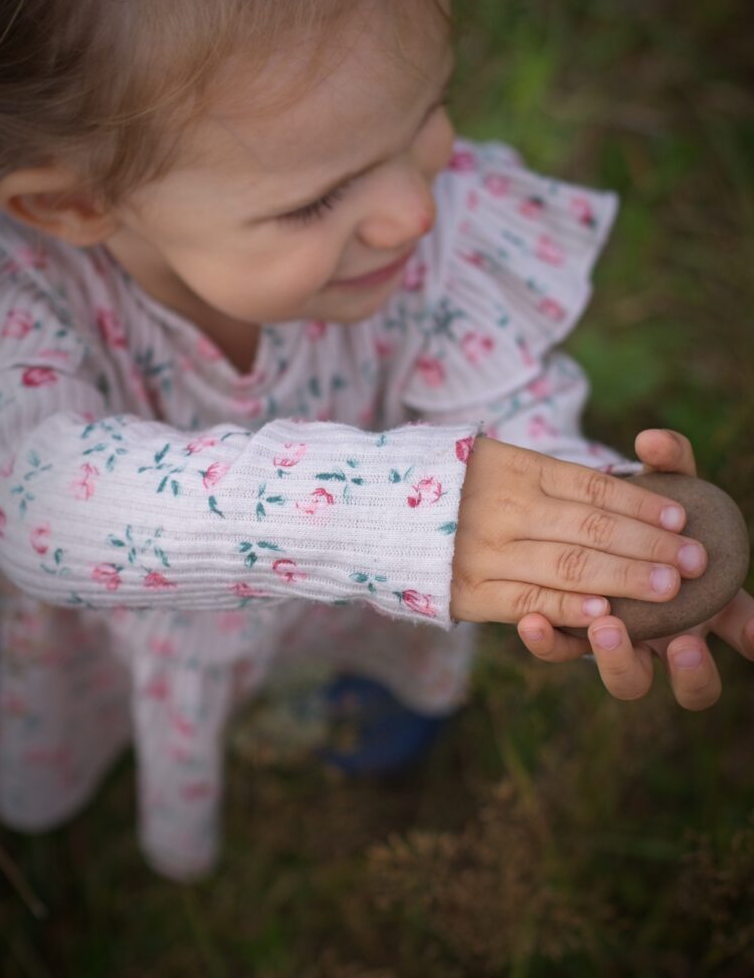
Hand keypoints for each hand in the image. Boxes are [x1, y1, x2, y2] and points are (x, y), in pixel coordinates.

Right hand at [451, 434, 706, 626]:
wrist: (380, 515)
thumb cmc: (459, 487)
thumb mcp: (499, 460)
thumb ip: (554, 476)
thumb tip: (626, 485)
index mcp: (516, 467)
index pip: (594, 487)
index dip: (643, 503)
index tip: (682, 517)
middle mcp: (504, 507)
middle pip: (592, 527)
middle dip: (650, 545)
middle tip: (694, 559)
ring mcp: (486, 551)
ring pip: (570, 567)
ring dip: (626, 579)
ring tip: (669, 586)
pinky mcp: (472, 592)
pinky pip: (531, 602)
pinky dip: (571, 611)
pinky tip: (607, 615)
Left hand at [516, 429, 753, 708]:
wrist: (580, 518)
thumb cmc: (641, 504)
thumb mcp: (661, 480)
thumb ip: (667, 460)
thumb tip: (652, 440)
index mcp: (708, 601)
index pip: (744, 630)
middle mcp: (671, 634)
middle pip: (695, 683)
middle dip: (694, 671)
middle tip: (681, 644)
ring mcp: (623, 643)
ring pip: (628, 679)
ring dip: (619, 659)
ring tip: (605, 625)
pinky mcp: (571, 638)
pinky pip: (562, 653)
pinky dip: (548, 641)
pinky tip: (532, 622)